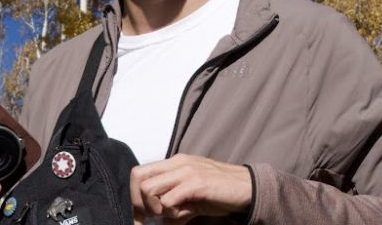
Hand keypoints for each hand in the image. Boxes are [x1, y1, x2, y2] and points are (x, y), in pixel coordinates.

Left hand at [130, 154, 252, 224]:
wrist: (247, 187)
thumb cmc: (219, 193)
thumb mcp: (191, 197)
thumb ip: (174, 205)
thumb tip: (158, 221)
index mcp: (174, 163)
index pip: (139, 172)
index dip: (134, 196)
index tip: (141, 216)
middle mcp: (177, 163)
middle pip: (138, 178)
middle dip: (139, 203)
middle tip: (153, 217)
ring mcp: (186, 171)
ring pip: (149, 189)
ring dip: (155, 208)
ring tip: (173, 213)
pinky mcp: (197, 183)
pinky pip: (169, 200)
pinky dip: (171, 212)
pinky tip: (184, 214)